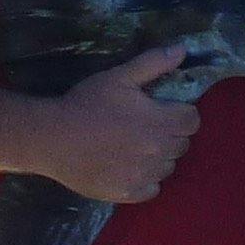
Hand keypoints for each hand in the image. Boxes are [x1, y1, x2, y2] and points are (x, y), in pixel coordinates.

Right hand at [28, 44, 199, 203]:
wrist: (51, 138)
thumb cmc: (86, 104)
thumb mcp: (119, 77)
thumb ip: (153, 63)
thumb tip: (182, 50)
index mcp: (160, 123)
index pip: (193, 121)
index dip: (182, 113)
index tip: (164, 110)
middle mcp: (158, 152)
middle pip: (182, 144)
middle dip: (171, 134)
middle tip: (147, 126)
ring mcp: (144, 176)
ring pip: (168, 167)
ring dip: (159, 157)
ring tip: (136, 146)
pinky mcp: (128, 193)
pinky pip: (152, 188)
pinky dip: (146, 179)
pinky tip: (129, 167)